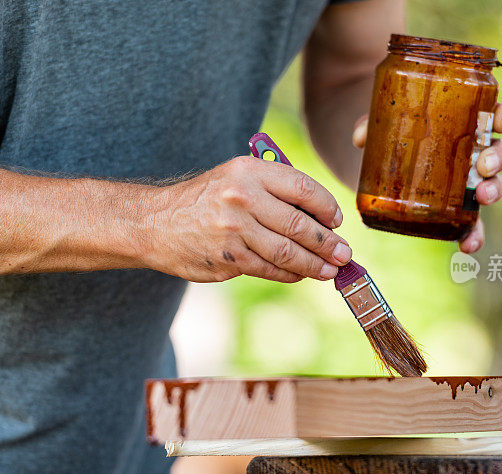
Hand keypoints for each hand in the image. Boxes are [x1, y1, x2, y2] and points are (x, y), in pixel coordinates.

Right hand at [148, 156, 351, 282]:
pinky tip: (301, 274)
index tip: (337, 221)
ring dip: (315, 264)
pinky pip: (270, 269)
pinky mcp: (229, 258)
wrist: (156, 223)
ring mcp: (235, 230)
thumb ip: (273, 190)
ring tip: (331, 269)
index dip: (326, 207)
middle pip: (300, 224)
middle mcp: (242, 197)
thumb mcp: (235, 178)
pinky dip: (290, 274)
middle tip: (345, 254)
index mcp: (249, 171)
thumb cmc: (204, 200)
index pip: (302, 187)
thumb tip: (320, 217)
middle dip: (328, 243)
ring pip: (288, 252)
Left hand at [352, 103, 501, 252]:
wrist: (375, 160)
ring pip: (492, 185)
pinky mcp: (452, 210)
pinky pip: (470, 225)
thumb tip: (361, 137)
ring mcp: (464, 183)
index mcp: (464, 124)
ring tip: (483, 196)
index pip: (493, 117)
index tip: (500, 121)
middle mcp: (471, 154)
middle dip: (498, 159)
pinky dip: (473, 236)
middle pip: (499, 152)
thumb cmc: (389, 133)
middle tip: (484, 165)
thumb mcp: (380, 125)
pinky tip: (468, 247)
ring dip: (494, 191)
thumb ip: (371, 125)